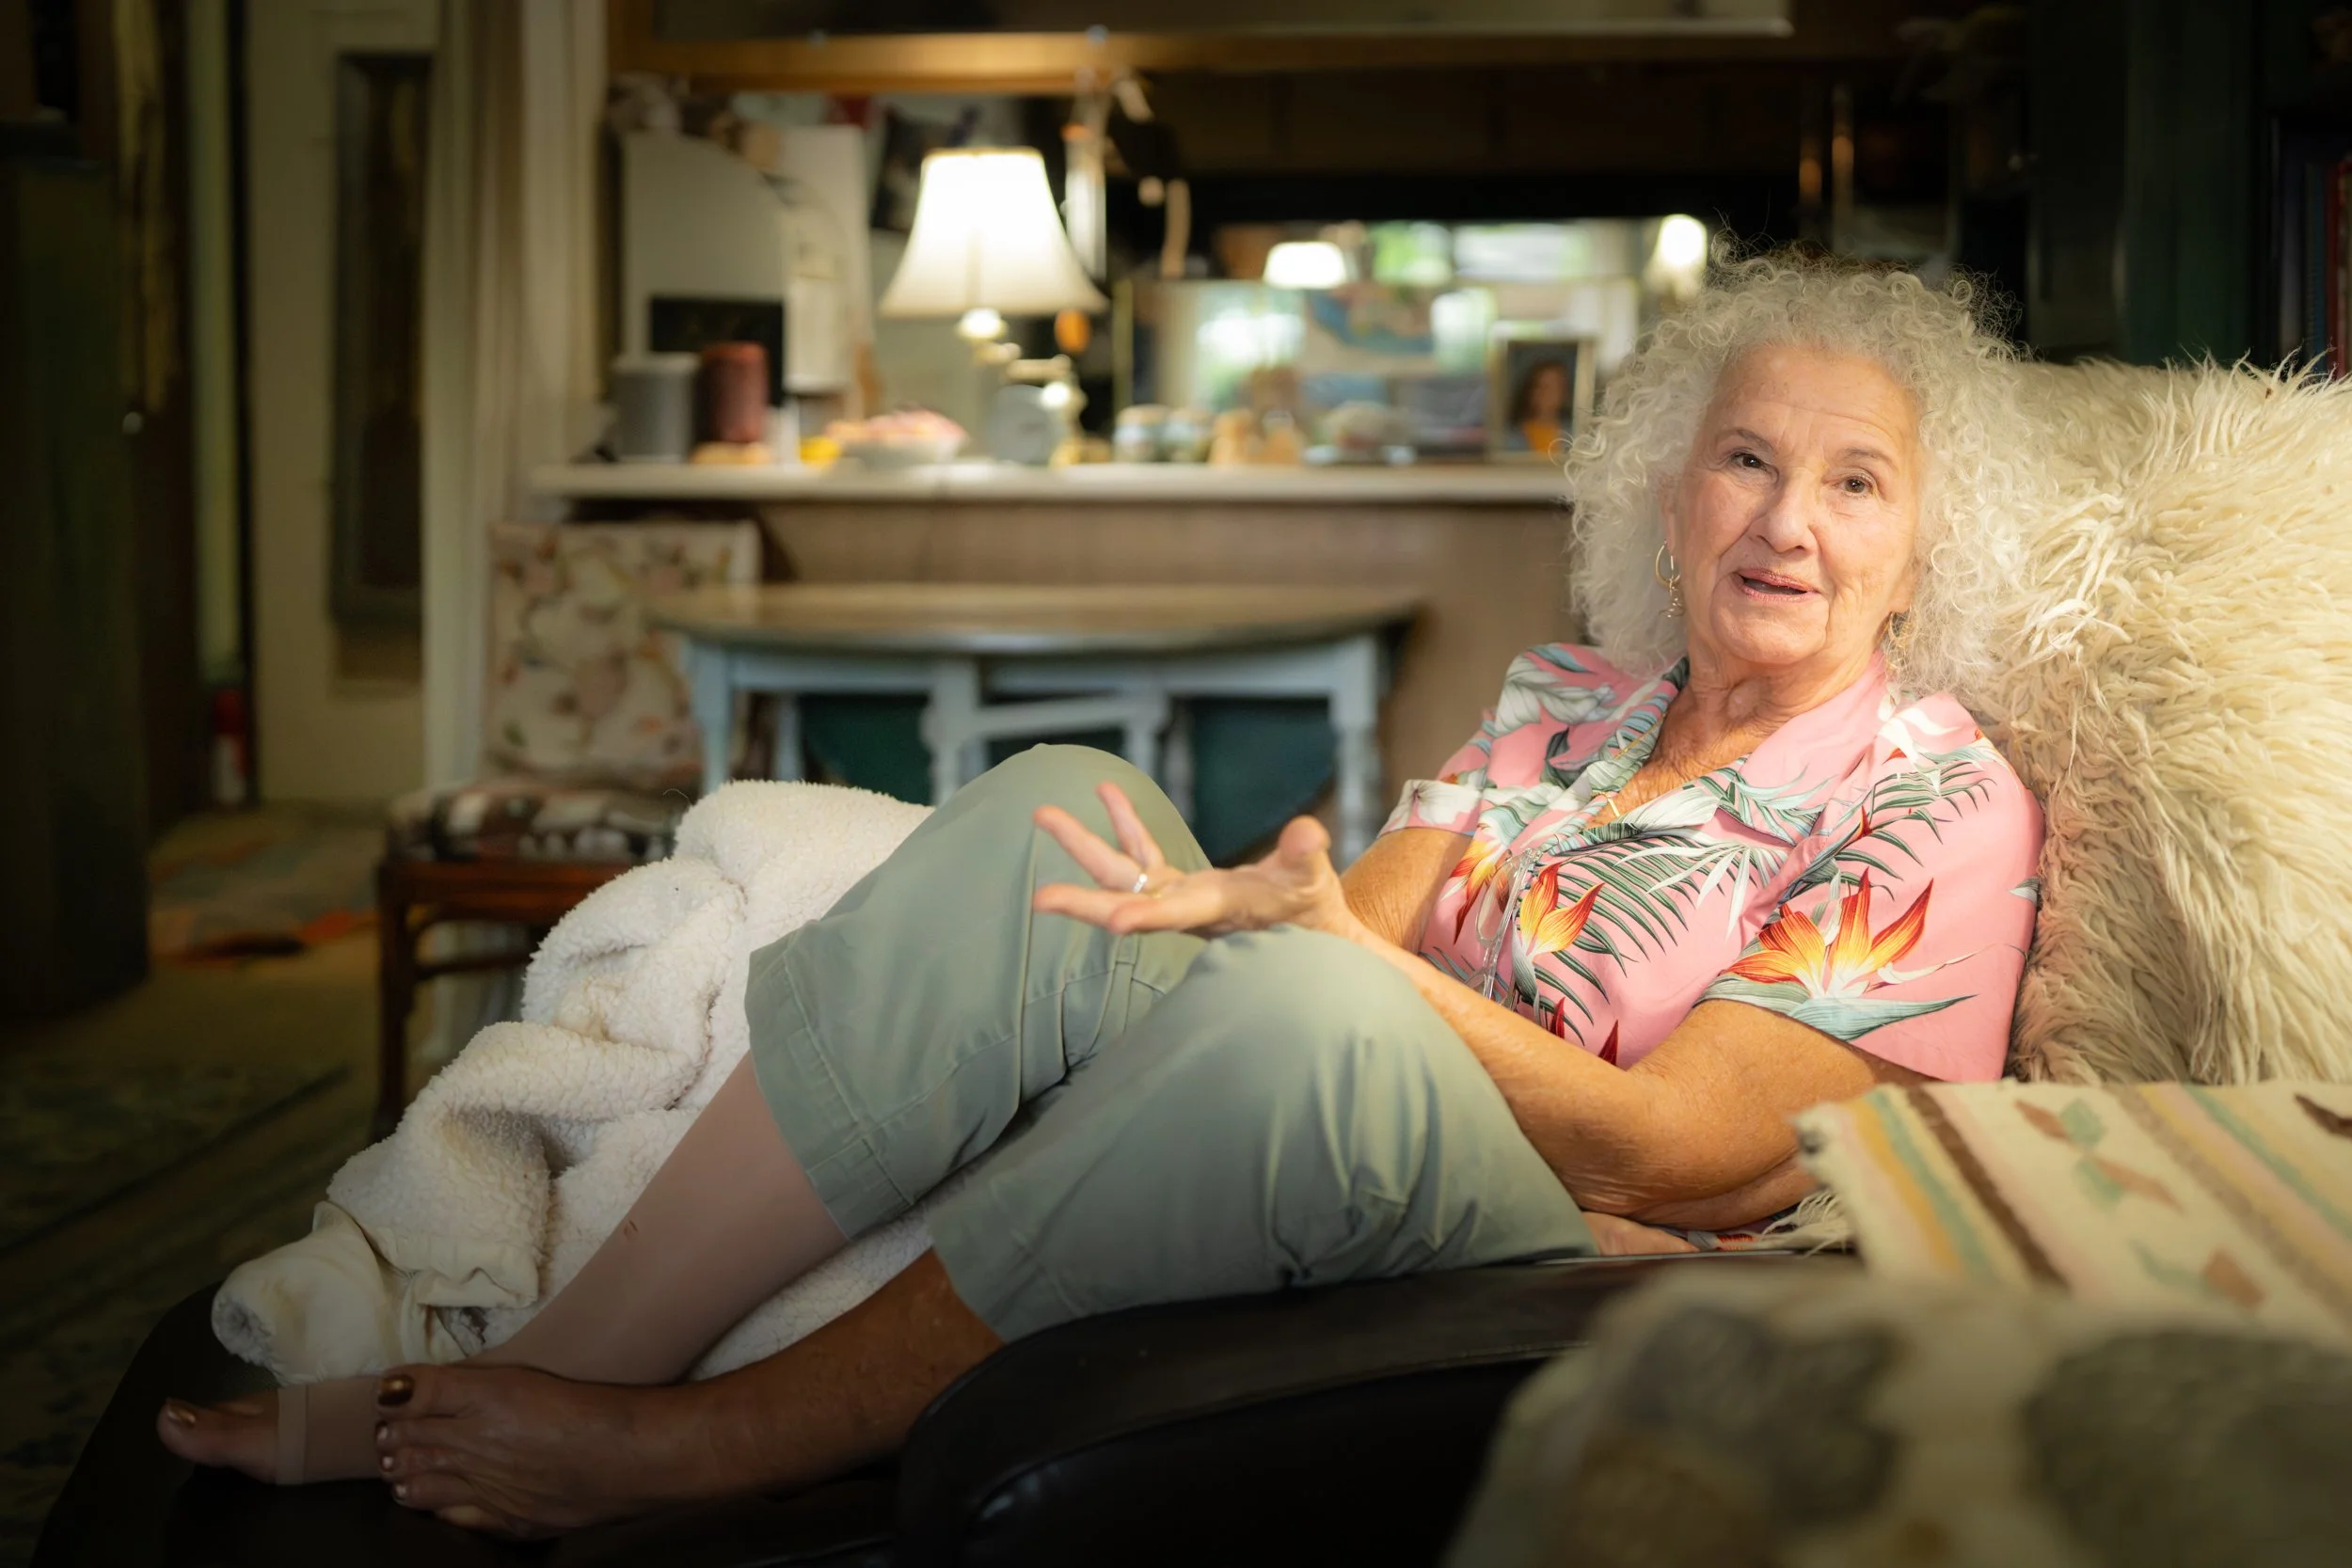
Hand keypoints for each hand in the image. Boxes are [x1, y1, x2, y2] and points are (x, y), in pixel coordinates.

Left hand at [1032, 783, 1358, 938]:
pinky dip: (1126, 825)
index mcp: (1218, 911)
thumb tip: (1306, 830)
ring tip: (1044, 814)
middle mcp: (1187, 909)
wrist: (1307, 935)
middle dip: (1083, 899)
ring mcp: (1178, 897)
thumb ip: (1306, 856)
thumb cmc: (1312, 910)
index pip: (1176, 916)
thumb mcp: (1314, 881)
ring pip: (1123, 873)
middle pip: (1128, 901)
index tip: (1110, 921)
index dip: (1144, 916)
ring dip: (1085, 844)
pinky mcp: (1181, 886)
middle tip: (1038, 900)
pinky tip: (1107, 793)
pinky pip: (1144, 853)